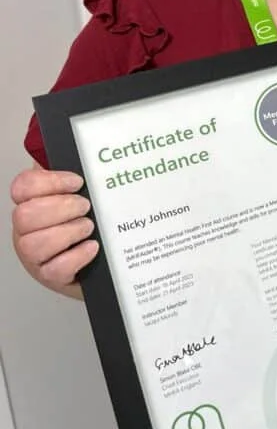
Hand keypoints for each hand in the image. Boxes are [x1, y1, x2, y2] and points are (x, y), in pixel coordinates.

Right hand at [10, 165, 95, 298]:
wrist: (102, 259)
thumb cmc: (89, 221)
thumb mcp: (82, 192)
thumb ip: (76, 171)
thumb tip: (81, 150)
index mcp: (32, 204)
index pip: (22, 187)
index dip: (49, 182)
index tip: (77, 182)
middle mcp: (28, 230)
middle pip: (24, 216)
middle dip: (60, 208)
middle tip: (86, 207)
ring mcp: (36, 256)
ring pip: (34, 244)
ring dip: (68, 232)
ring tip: (89, 227)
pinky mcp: (51, 277)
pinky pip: (54, 269)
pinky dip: (76, 256)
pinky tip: (92, 247)